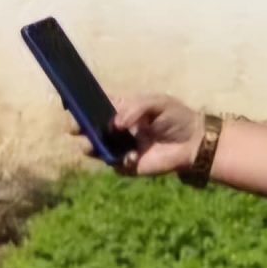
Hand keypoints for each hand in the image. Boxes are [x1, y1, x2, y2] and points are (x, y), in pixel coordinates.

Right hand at [65, 94, 200, 177]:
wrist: (193, 143)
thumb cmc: (176, 118)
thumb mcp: (157, 102)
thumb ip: (134, 108)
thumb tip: (115, 125)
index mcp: (121, 108)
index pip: (96, 104)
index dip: (83, 104)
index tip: (73, 104)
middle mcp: (116, 128)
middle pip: (88, 127)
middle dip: (78, 126)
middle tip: (75, 127)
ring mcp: (119, 147)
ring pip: (93, 147)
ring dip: (89, 145)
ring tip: (91, 144)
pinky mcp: (126, 165)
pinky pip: (113, 163)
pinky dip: (119, 160)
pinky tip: (132, 156)